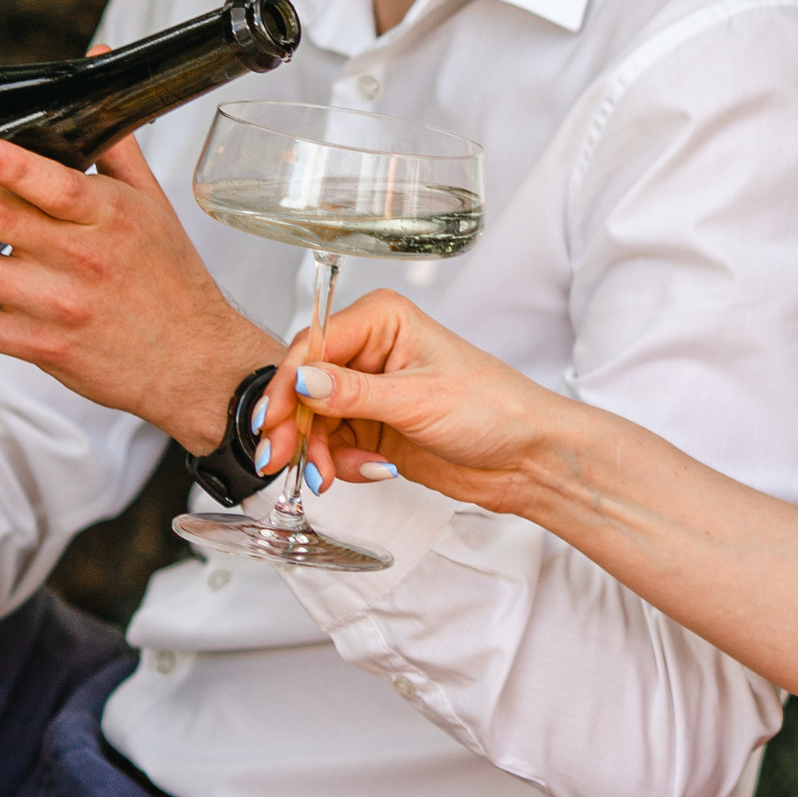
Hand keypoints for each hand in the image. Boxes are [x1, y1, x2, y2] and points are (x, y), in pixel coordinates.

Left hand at [0, 126, 264, 449]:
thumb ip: (114, 137)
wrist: (193, 364)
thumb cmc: (170, 276)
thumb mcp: (152, 202)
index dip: (14, 168)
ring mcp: (54, 306)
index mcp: (108, 218)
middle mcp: (78, 261)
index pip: (57, 186)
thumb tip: (99, 62)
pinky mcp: (38, 346)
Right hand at [256, 291, 565, 509]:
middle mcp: (369, 350)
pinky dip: (340, 463)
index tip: (272, 422)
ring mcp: (368, 390)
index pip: (312, 345)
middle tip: (282, 461)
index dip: (285, 384)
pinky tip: (370, 470)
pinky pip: (332, 444)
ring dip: (318, 451)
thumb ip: (352, 393)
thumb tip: (301, 380)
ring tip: (332, 475)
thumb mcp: (418, 400)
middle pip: (302, 384)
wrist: (526, 458)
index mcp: (382, 320)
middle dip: (294, 426)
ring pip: (312, 419)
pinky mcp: (371, 426)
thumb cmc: (493, 409)